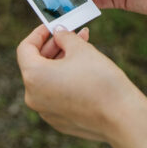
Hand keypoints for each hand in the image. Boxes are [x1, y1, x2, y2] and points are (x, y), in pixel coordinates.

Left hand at [17, 24, 146, 143]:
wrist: (121, 116)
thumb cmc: (99, 79)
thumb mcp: (81, 49)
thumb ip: (64, 37)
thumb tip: (58, 33)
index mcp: (34, 77)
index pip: (25, 49)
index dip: (38, 34)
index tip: (53, 26)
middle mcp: (33, 97)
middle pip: (36, 64)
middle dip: (54, 46)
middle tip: (72, 34)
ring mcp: (45, 112)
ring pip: (47, 80)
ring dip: (61, 61)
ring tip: (83, 47)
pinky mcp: (59, 121)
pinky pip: (55, 95)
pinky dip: (64, 80)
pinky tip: (84, 70)